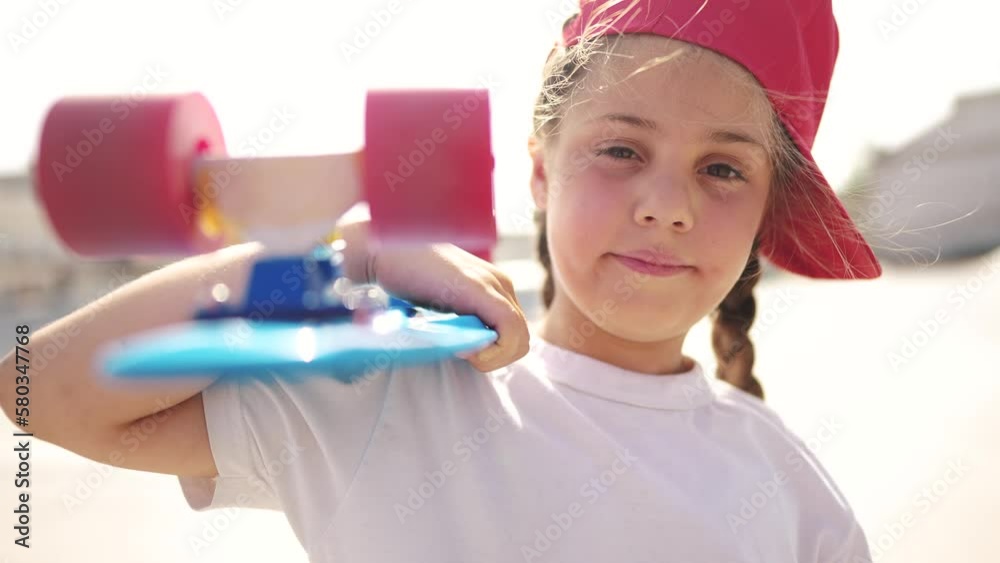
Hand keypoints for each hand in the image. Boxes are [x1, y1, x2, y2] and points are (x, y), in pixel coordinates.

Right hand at [369, 242, 530, 372]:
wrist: (380, 252)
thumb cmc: (403, 279)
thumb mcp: (441, 304)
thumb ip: (459, 320)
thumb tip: (467, 347)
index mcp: (493, 286)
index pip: (514, 333)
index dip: (494, 353)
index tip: (462, 351)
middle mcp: (500, 283)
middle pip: (521, 339)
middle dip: (494, 357)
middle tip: (460, 352)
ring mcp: (494, 284)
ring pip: (520, 339)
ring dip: (491, 356)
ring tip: (458, 348)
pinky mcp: (482, 289)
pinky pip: (511, 330)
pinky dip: (491, 351)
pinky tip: (462, 347)